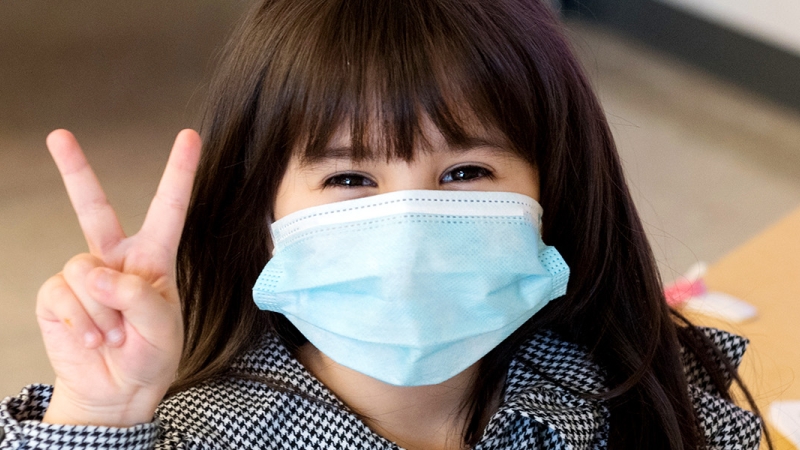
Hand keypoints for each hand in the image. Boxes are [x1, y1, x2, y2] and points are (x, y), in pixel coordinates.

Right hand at [36, 129, 200, 426]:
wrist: (117, 391)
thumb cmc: (150, 356)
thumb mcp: (163, 329)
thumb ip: (137, 297)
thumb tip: (97, 274)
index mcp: (154, 258)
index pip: (169, 208)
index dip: (179, 172)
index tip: (190, 136)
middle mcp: (116, 259)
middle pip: (94, 207)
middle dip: (74, 170)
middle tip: (58, 135)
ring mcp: (84, 276)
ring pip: (83, 270)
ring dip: (103, 311)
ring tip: (115, 334)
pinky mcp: (57, 296)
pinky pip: (63, 295)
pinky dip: (81, 321)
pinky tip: (94, 338)